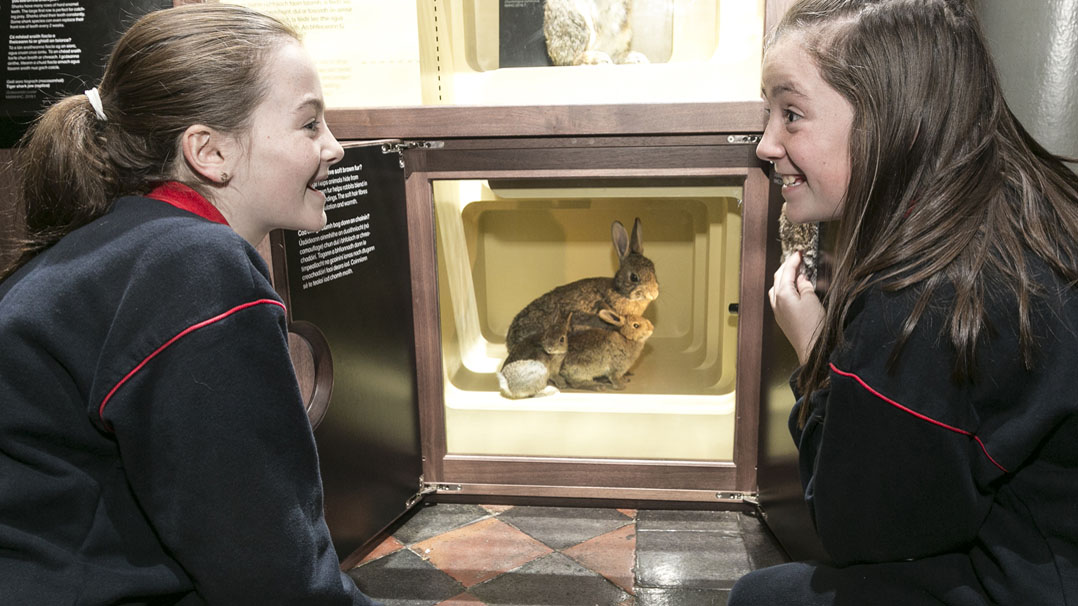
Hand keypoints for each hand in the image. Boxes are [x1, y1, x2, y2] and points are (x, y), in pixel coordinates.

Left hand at [769, 251, 823, 365]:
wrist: (812, 349)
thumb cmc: (813, 327)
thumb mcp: (812, 300)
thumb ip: (805, 285)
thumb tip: (801, 278)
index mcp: (783, 294)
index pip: (786, 272)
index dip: (793, 261)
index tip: (798, 253)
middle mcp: (776, 302)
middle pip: (778, 278)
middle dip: (787, 267)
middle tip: (796, 259)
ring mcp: (778, 311)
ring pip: (777, 288)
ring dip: (784, 278)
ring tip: (795, 272)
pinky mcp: (783, 319)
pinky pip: (779, 298)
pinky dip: (785, 288)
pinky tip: (793, 290)